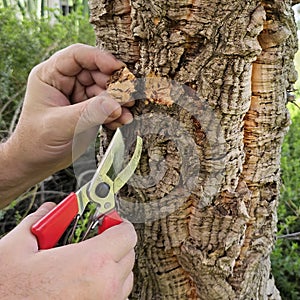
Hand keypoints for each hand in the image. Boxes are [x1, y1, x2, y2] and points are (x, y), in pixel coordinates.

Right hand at [0, 203, 136, 298]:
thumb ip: (38, 222)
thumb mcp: (16, 250)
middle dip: (115, 241)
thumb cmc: (10, 292)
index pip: (127, 233)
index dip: (117, 223)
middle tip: (94, 239)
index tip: (107, 222)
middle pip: (129, 253)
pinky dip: (109, 283)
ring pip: (125, 275)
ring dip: (114, 263)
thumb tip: (50, 210)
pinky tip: (85, 279)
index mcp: (92, 263)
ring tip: (89, 260)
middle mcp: (106, 286)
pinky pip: (117, 293)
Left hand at [9, 43, 132, 173]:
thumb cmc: (36, 142)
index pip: (77, 56)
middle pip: (97, 72)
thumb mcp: (59, 126)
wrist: (37, 162)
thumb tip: (115, 104)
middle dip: (114, 84)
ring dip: (119, 101)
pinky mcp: (90, 111)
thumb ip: (88, 113)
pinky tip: (120, 121)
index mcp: (50, 75)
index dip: (99, 58)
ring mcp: (79, 97)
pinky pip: (108, 106)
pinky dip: (116, 113)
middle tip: (128, 97)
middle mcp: (66, 83)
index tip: (118, 69)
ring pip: (106, 90)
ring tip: (126, 113)